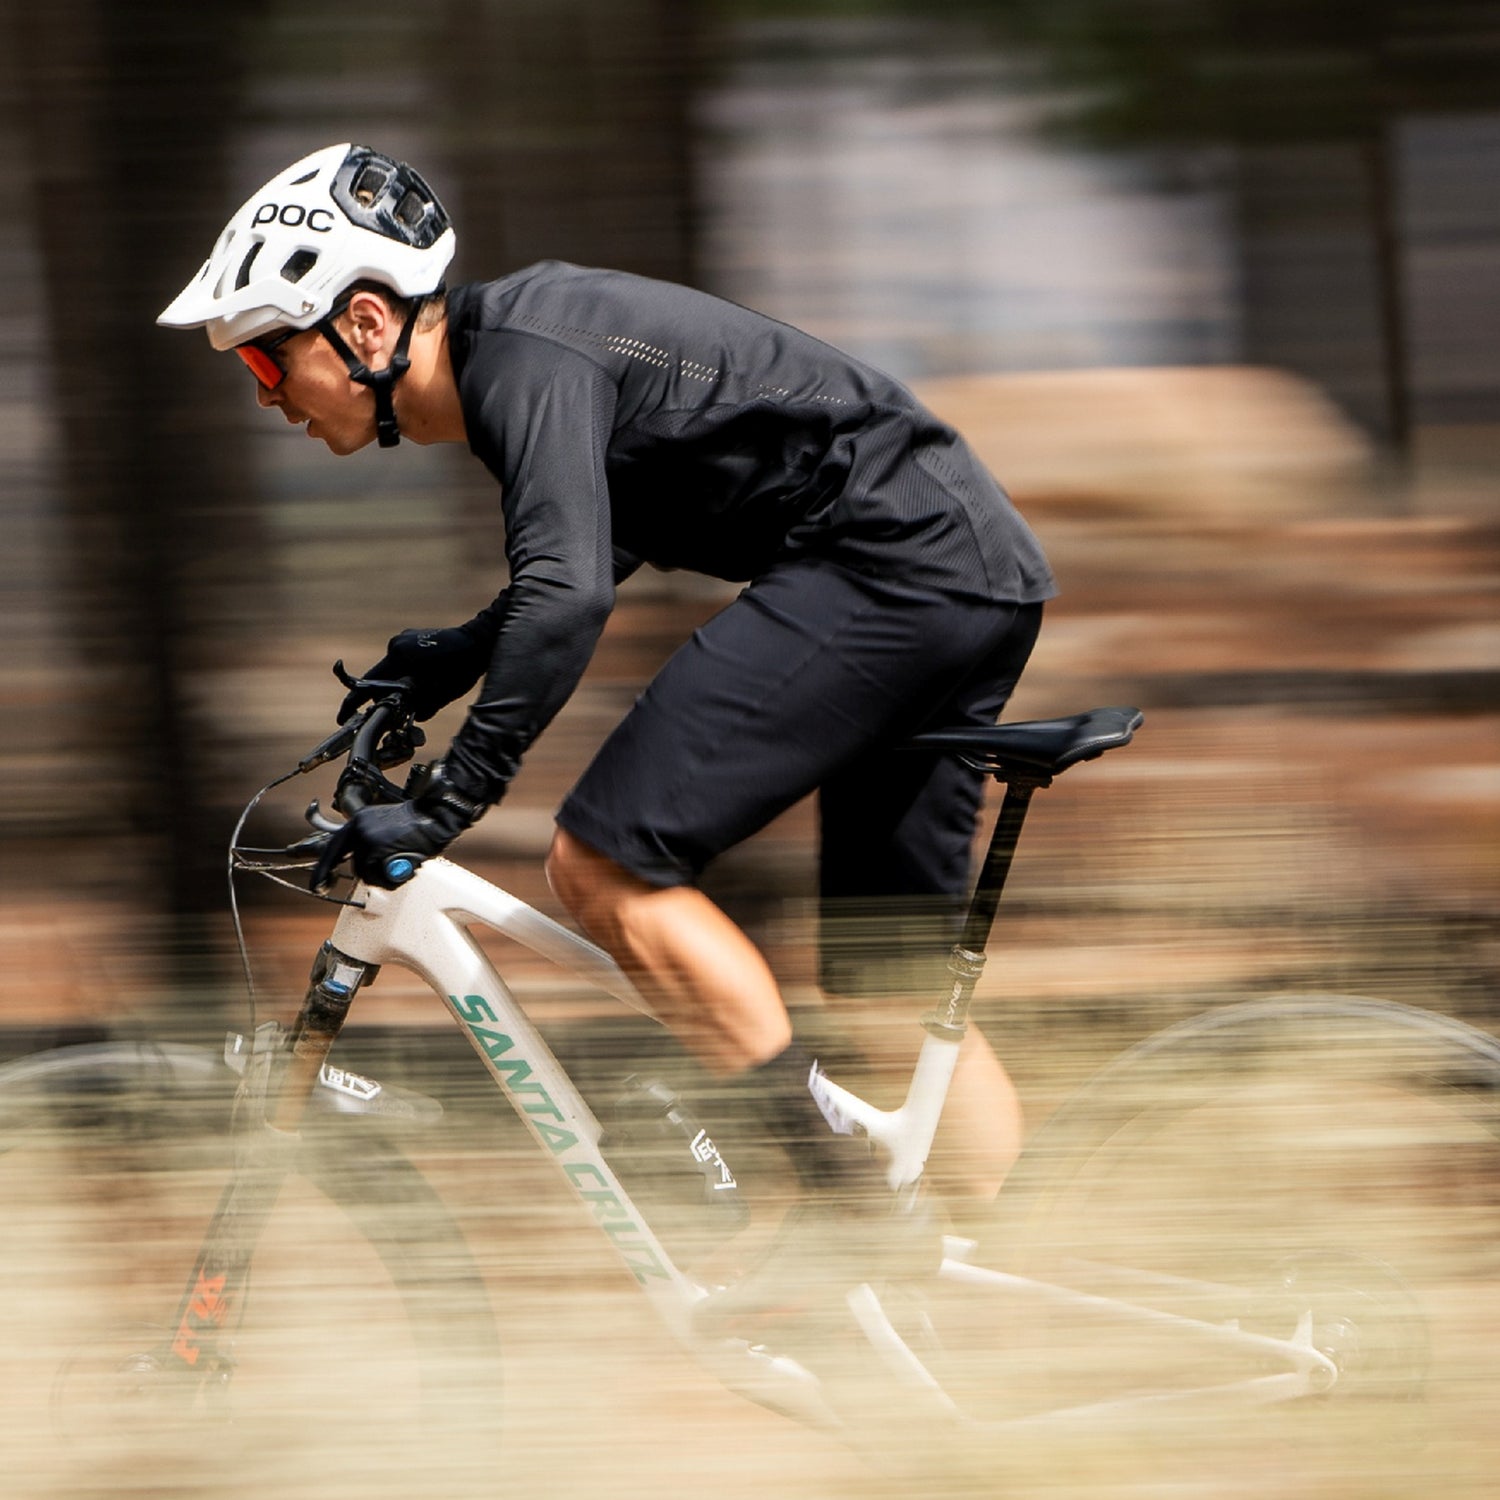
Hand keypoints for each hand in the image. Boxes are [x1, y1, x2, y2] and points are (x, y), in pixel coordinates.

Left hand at [311, 780, 484, 891]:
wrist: (435, 817)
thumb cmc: (418, 823)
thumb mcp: (385, 827)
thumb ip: (371, 841)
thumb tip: (366, 862)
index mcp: (358, 822)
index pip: (333, 849)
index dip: (323, 870)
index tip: (318, 886)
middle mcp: (358, 828)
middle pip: (357, 866)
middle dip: (374, 872)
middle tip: (393, 867)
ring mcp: (366, 838)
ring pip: (367, 873)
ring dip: (385, 874)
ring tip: (403, 860)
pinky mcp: (376, 849)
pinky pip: (378, 876)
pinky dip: (392, 877)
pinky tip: (405, 863)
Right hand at [337, 625, 492, 723]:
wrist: (481, 642)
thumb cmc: (462, 669)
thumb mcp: (439, 695)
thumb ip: (416, 706)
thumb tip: (405, 716)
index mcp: (398, 657)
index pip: (368, 684)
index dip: (353, 703)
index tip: (344, 717)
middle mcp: (396, 645)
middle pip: (380, 679)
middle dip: (386, 697)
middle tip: (397, 713)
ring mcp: (404, 638)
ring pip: (392, 671)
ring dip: (400, 685)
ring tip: (422, 694)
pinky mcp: (413, 638)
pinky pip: (403, 661)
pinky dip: (408, 674)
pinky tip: (427, 680)